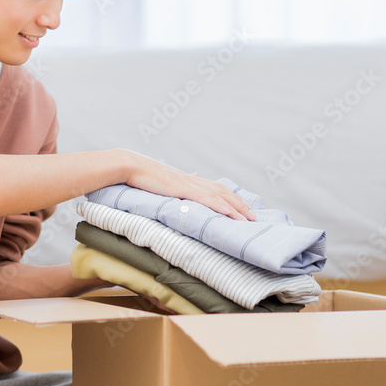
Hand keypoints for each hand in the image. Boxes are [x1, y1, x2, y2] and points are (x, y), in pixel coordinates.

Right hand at [120, 151, 255, 220]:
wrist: (132, 166)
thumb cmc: (144, 174)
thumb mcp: (166, 177)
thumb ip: (183, 179)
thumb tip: (195, 174)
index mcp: (189, 179)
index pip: (217, 188)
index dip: (232, 197)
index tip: (243, 206)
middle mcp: (193, 180)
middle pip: (223, 192)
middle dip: (239, 204)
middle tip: (253, 217)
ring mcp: (188, 183)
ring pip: (218, 196)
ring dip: (234, 208)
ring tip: (247, 219)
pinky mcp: (182, 188)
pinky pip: (205, 198)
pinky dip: (218, 205)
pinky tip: (228, 213)